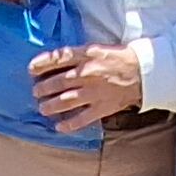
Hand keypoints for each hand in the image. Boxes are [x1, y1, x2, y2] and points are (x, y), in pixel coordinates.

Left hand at [27, 43, 143, 135]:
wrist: (144, 72)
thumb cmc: (120, 58)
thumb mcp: (98, 48)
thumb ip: (79, 54)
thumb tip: (59, 61)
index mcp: (86, 55)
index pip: (58, 58)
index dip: (42, 64)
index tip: (30, 69)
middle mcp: (87, 74)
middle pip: (58, 82)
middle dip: (43, 88)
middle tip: (35, 92)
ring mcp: (93, 92)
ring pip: (65, 101)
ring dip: (51, 106)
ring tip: (42, 108)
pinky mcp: (102, 107)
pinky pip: (82, 118)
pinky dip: (69, 124)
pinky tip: (59, 127)